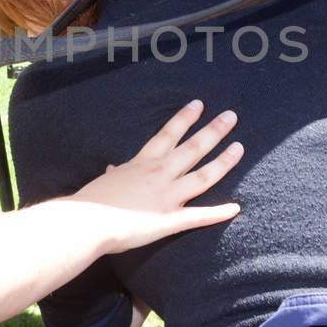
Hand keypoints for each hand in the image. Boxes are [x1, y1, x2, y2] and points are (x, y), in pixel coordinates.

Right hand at [70, 100, 242, 251]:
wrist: (87, 221)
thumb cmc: (91, 201)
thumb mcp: (106, 180)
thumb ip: (116, 174)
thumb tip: (116, 169)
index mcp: (142, 162)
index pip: (168, 134)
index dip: (185, 118)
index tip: (199, 104)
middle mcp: (159, 174)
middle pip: (193, 147)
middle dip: (214, 130)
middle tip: (231, 116)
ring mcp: (167, 196)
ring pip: (203, 175)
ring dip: (223, 161)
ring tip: (240, 147)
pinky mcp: (169, 220)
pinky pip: (199, 216)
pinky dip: (218, 213)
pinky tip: (236, 208)